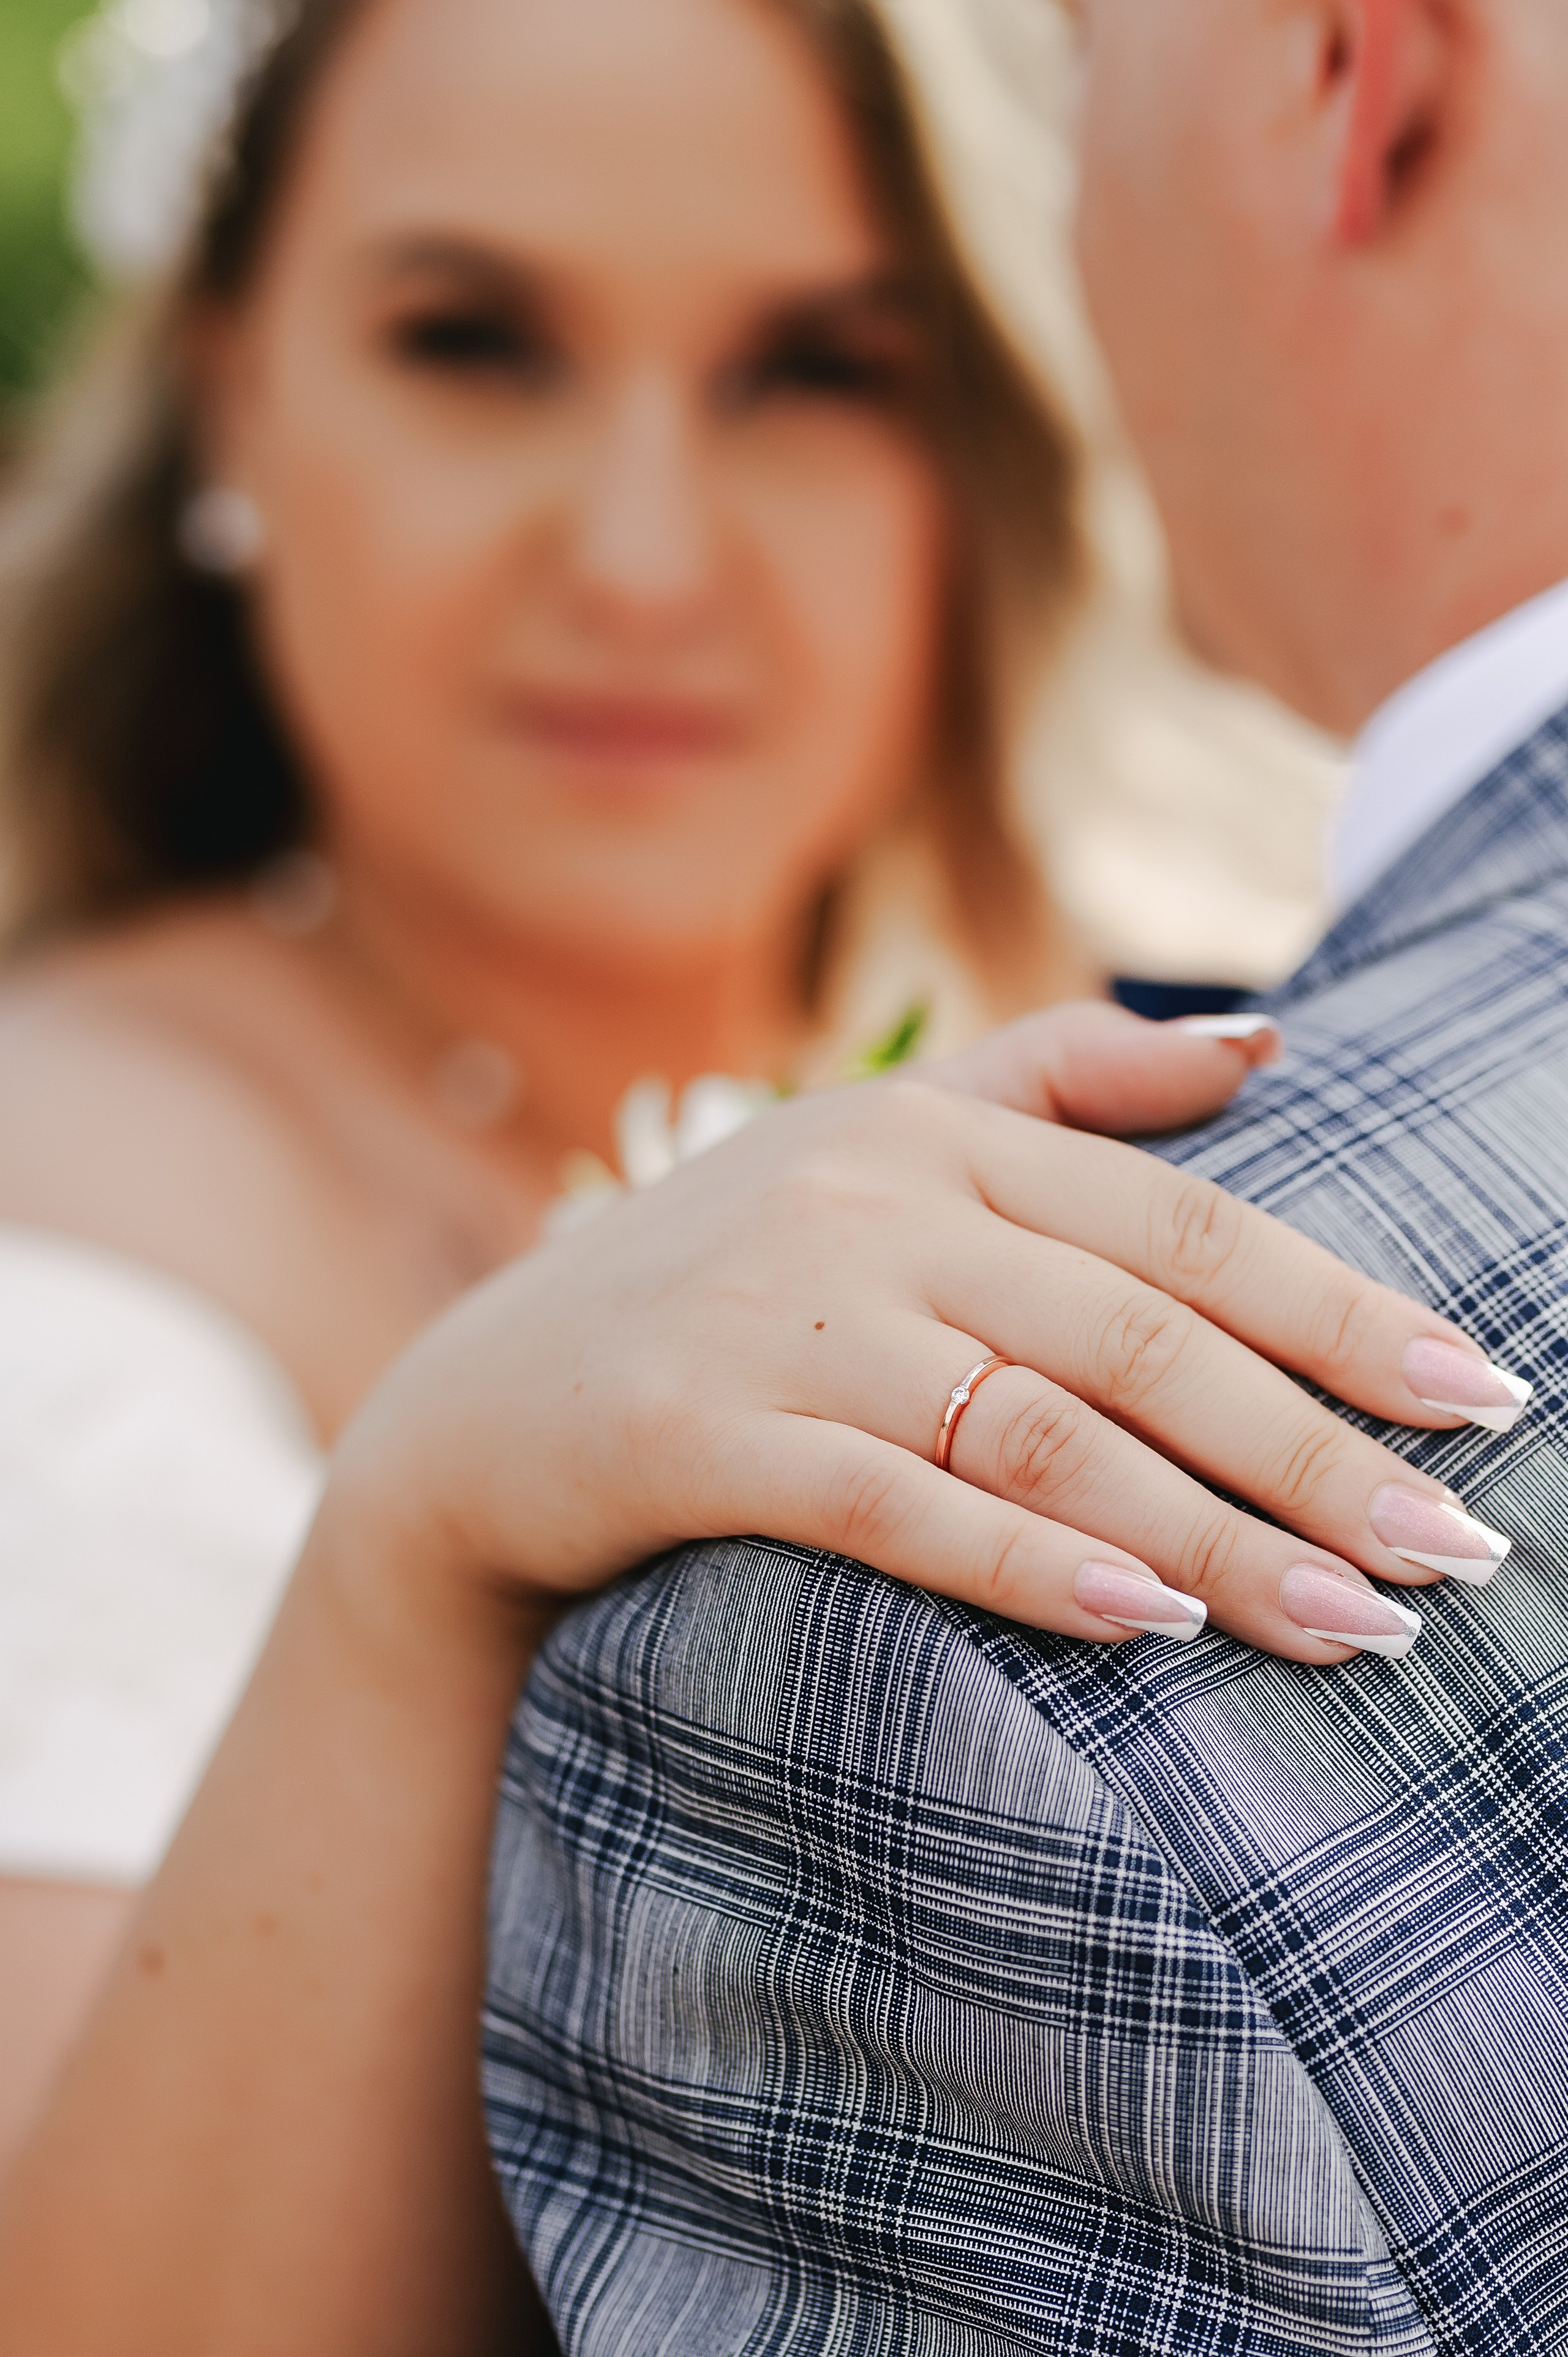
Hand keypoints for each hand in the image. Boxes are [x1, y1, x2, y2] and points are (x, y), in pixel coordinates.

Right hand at [330, 1003, 1521, 1663]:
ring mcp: (782, 1316)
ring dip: (1211, 1533)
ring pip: (1039, 1427)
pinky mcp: (700, 1431)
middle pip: (1140, 1336)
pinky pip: (894, 1504)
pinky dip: (1027, 1562)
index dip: (1340, 1309)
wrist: (488, 1401)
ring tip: (1349, 1622)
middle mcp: (872, 1205)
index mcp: (936, 1132)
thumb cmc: (724, 1278)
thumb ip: (1067, 1084)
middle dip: (1312, 1450)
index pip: (1184, 1220)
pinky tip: (1147, 1622)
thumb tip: (1268, 1039)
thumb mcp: (880, 1144)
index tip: (1479, 1395)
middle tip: (1454, 1553)